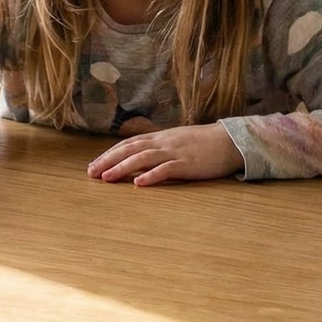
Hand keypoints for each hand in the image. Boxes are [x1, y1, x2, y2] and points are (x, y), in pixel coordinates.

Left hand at [87, 123, 241, 185]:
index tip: (94, 164)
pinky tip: (139, 183)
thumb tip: (139, 157)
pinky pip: (167, 169)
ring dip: (122, 168)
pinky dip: (152, 176)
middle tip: (91, 172)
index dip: (109, 154)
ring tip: (106, 178)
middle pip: (129, 150)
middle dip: (108, 160)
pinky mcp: (188, 164)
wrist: (231, 140)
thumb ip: (158, 147)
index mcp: (159, 138)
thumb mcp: (175, 140)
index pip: (127, 144)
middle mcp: (163, 143)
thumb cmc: (203, 142)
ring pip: (143, 158)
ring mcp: (175, 153)